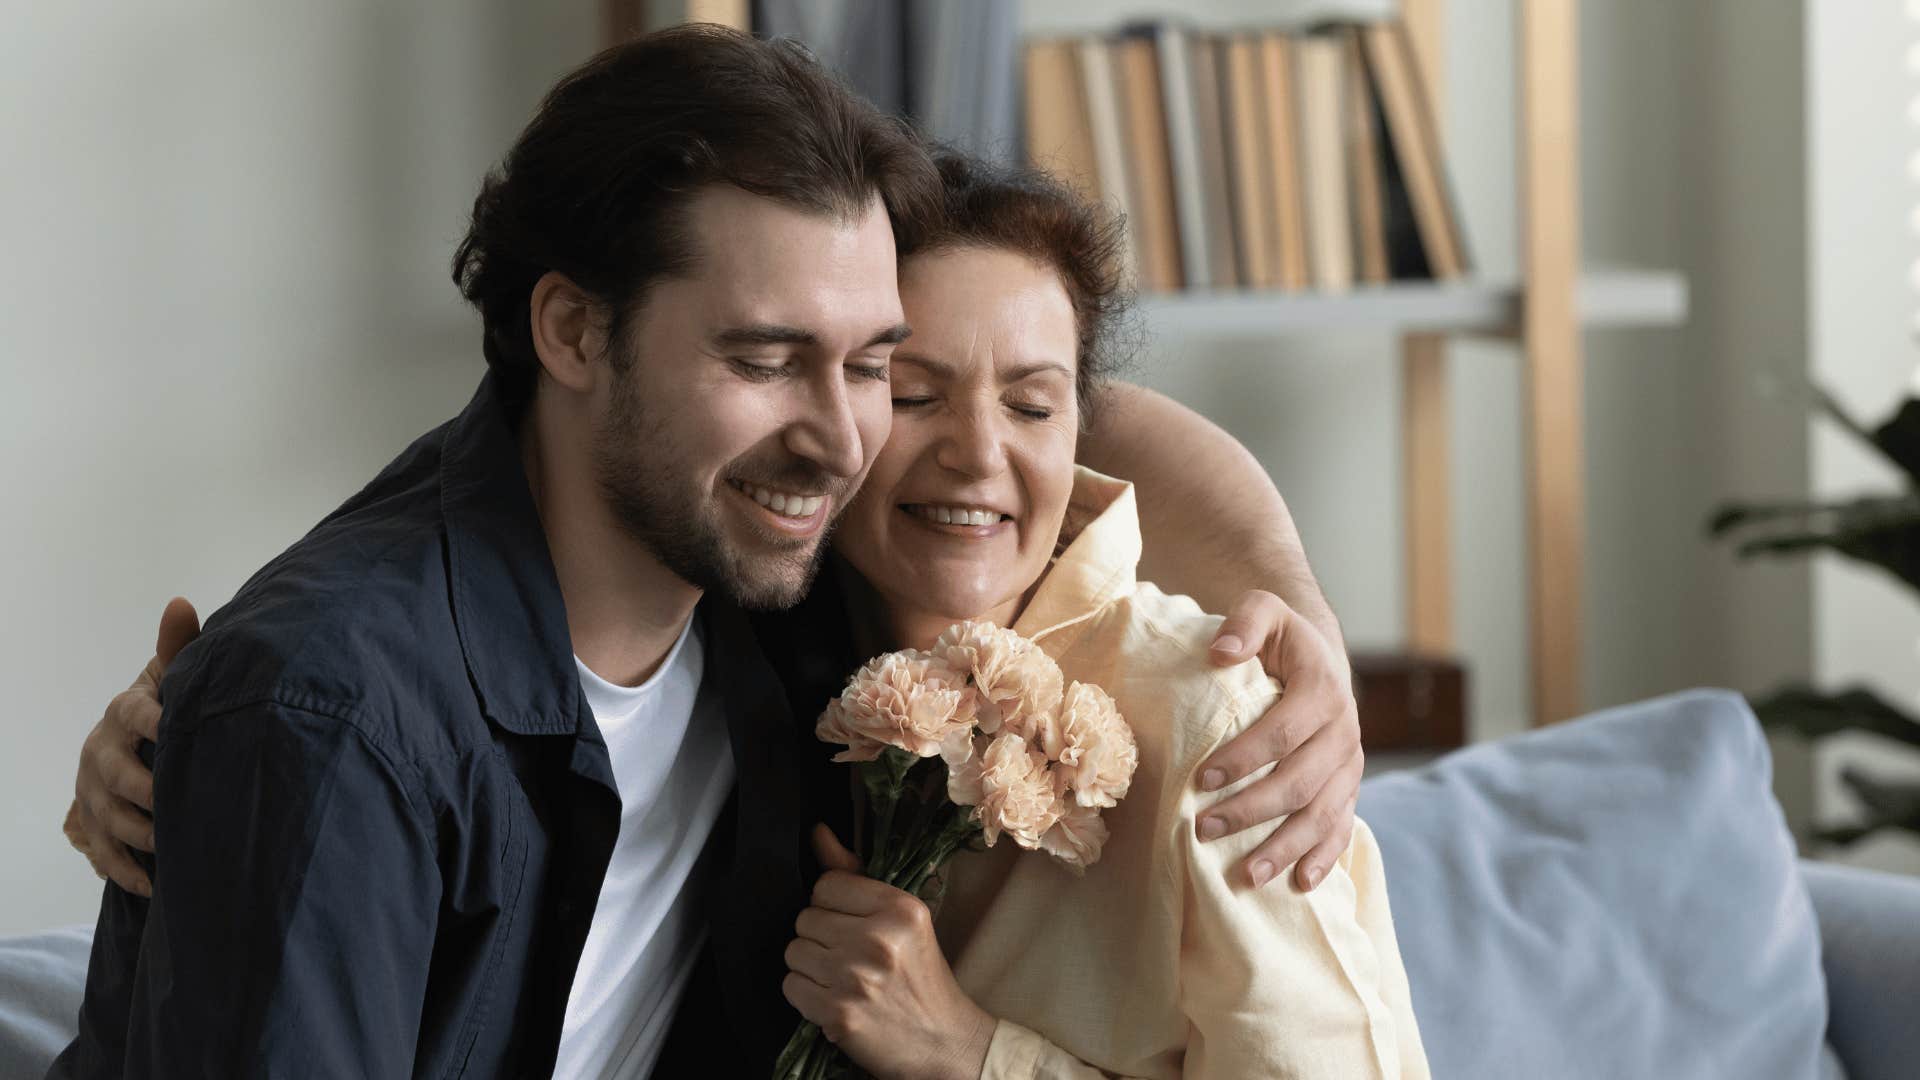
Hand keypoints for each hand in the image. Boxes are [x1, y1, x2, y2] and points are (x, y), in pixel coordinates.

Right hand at [65, 596, 199, 895]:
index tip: (179, 730)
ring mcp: (93, 792)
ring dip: (137, 836)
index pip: (134, 712)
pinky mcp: (92, 827)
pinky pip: (102, 855)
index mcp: (125, 712)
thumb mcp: (173, 677)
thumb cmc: (169, 706)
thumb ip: (179, 646)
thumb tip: (181, 602)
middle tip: (178, 806)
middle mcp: (101, 752)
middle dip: (145, 793)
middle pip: (116, 775)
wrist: (138, 742)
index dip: (157, 721)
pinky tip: (156, 886)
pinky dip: (126, 873)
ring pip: (106, 819)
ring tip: (172, 848)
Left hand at [782, 825, 994, 1079]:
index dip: (832, 906)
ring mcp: (855, 977)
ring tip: (841, 978)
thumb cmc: (921, 978)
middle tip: (850, 957)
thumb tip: (817, 833)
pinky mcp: (838, 1012)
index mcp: (900, 909)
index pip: (826, 885)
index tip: (851, 925)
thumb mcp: (902, 920)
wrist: (943, 1042)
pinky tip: (833, 999)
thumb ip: (855, 875)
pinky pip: (791, 986)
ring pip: (794, 951)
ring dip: (810, 967)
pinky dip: (806, 995)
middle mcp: (878, 939)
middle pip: (805, 918)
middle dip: (820, 938)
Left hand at [1197, 589, 1362, 892]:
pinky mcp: (1349, 789)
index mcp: (1324, 690)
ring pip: (1321, 815)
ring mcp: (1349, 766)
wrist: (1317, 657)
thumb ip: (1245, 621)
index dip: (1243, 757)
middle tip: (1204, 828)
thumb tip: (1221, 652)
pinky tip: (1299, 883)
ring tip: (1247, 874)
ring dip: (1285, 847)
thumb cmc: (1279, 639)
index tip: (1201, 778)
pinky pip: (1341, 828)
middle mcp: (1344, 732)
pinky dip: (1322, 858)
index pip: (1283, 731)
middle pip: (1299, 782)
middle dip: (1252, 810)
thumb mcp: (1264, 611)